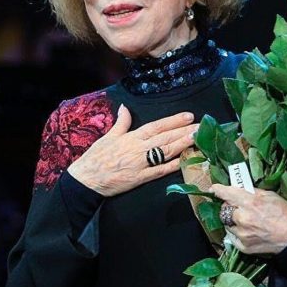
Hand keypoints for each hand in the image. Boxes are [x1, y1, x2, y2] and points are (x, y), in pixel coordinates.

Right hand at [68, 105, 199, 196]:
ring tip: (196, 139)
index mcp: (131, 137)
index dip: (173, 121)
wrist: (86, 179)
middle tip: (200, 126)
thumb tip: (125, 108)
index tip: (188, 116)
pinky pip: (159, 171)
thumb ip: (121, 123)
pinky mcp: (140, 179)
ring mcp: (140, 164)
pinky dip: (172, 166)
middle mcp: (138, 149)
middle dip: (184, 131)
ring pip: (165, 152)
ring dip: (182, 145)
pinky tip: (184, 161)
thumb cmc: (96, 157)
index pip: (156, 126)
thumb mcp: (108, 136)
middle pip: (165, 138)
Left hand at [210, 184, 286, 254]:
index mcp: (250, 203)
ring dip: (233, 220)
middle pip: (224, 210)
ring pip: (227, 223)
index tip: (213, 189)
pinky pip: (232, 236)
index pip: (227, 194)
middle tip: (240, 207)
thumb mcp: (270, 195)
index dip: (218, 190)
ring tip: (247, 221)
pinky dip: (237, 232)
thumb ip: (252, 192)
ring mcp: (242, 233)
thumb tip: (240, 189)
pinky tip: (247, 230)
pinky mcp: (243, 246)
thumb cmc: (286, 214)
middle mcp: (242, 218)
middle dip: (230, 207)